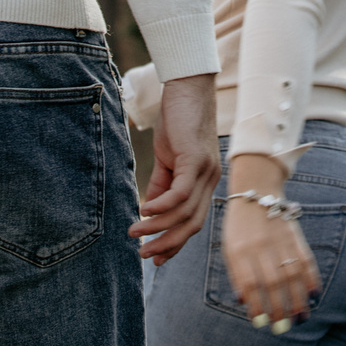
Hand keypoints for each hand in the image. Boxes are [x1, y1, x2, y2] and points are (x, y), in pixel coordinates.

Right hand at [131, 71, 217, 263]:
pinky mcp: (196, 159)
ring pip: (184, 212)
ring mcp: (206, 171)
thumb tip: (149, 210)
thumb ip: (161, 184)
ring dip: (157, 227)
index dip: (175, 243)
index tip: (156, 258)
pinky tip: (143, 210)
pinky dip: (161, 205)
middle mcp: (210, 181)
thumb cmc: (178, 120)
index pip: (193, 222)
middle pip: (192, 224)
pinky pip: (180, 192)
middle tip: (145, 255)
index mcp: (205, 183)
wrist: (188, 87)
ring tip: (135, 232)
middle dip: (167, 244)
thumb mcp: (168, 158)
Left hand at [220, 153, 317, 324]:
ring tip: (300, 318)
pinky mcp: (295, 234)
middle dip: (279, 308)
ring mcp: (279, 239)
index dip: (256, 305)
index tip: (261, 323)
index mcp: (238, 249)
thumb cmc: (239, 226)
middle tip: (283, 327)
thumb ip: (236, 273)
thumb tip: (244, 302)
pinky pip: (305, 259)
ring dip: (297, 299)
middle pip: (272, 282)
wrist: (256, 190)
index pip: (248, 283)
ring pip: (291, 274)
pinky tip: (314, 295)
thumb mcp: (229, 246)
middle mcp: (259, 245)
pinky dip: (311, 278)